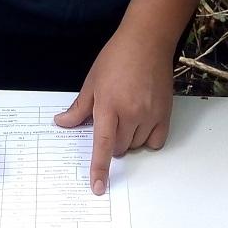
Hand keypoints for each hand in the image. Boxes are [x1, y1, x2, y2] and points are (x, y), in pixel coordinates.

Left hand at [54, 27, 174, 195]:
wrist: (147, 40)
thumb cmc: (117, 56)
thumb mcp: (92, 80)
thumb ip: (79, 108)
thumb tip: (62, 123)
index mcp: (108, 104)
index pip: (103, 144)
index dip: (99, 168)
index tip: (97, 187)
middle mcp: (131, 112)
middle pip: (119, 148)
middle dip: (112, 142)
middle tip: (110, 119)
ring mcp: (150, 114)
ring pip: (136, 146)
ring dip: (129, 139)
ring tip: (127, 113)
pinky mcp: (165, 113)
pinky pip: (156, 141)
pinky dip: (147, 138)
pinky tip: (142, 122)